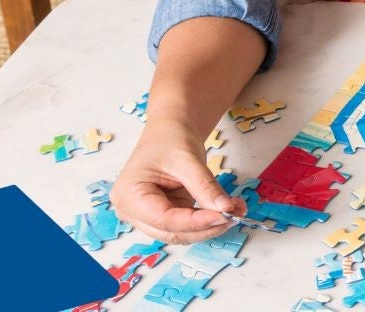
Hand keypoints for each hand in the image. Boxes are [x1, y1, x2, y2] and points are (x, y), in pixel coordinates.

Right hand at [109, 127, 241, 243]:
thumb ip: (205, 187)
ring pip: (181, 233)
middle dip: (205, 227)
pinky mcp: (164, 217)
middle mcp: (133, 211)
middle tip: (234, 215)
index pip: (164, 219)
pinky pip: (186, 227)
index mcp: (129, 194)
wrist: (169, 130)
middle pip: (172, 232)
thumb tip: (225, 209)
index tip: (224, 216)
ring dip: (209, 226)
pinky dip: (207, 221)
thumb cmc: (169, 138)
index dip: (196, 222)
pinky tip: (225, 210)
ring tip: (235, 210)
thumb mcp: (187, 159)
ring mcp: (147, 216)